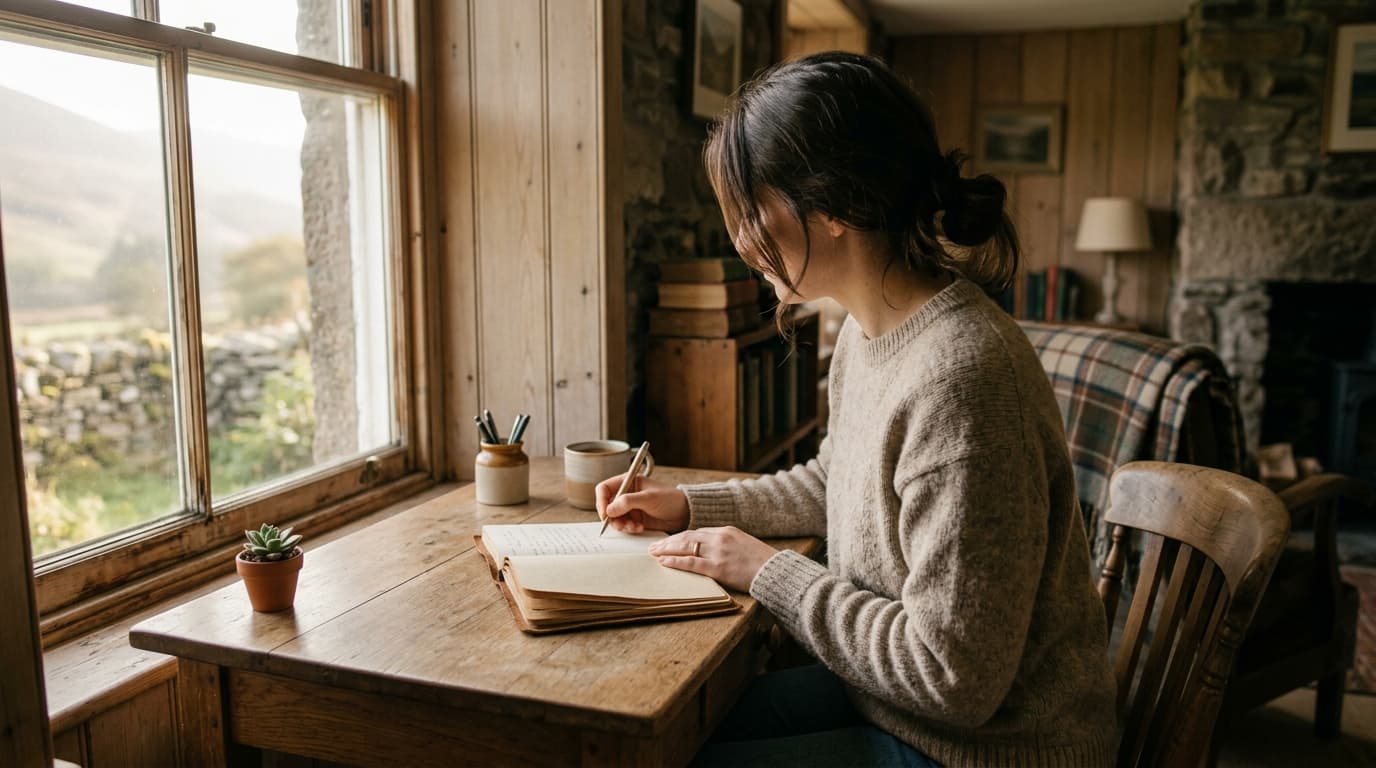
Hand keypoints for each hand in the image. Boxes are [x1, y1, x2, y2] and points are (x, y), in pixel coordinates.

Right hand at [596, 474, 689, 533]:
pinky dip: (629, 529)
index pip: (604, 489)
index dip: (601, 501)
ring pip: (614, 518)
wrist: (684, 513)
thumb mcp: (649, 498)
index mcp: (628, 481)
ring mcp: (630, 508)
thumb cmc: (670, 499)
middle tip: (622, 525)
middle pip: (607, 506)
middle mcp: (626, 494)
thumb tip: (609, 509)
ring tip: (634, 527)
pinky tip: (640, 528)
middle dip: (613, 517)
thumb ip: (628, 502)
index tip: (605, 513)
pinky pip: (624, 526)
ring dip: (622, 525)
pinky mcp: (634, 519)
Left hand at [648, 526, 777, 592]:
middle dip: (668, 541)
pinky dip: (675, 561)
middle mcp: (720, 537)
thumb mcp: (743, 544)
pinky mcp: (718, 567)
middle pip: (687, 536)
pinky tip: (664, 562)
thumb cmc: (761, 561)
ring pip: (685, 547)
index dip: (679, 536)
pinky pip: (691, 563)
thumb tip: (709, 550)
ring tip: (654, 553)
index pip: (696, 531)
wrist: (775, 571)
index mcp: (726, 530)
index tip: (668, 540)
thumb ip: (725, 544)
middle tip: (654, 545)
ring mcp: (718, 552)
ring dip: (666, 549)